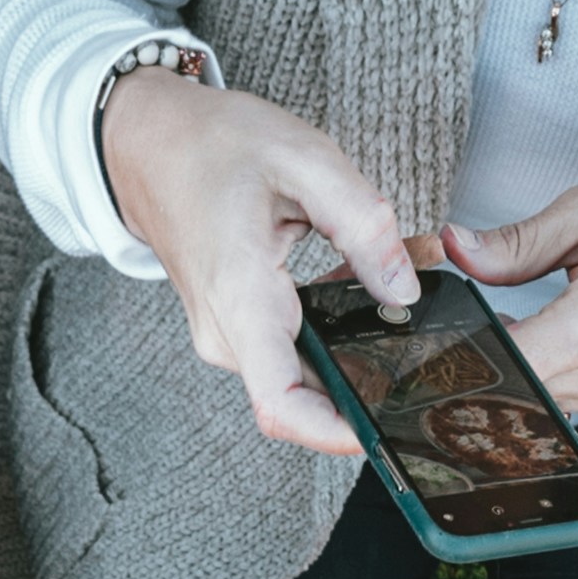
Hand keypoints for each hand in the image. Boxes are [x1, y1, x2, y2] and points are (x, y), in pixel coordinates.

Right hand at [97, 66, 419, 456]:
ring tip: (405, 285)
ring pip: (306, 372)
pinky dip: (336, 325)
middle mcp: (228, 333)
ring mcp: (230, 337)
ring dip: (358, 345)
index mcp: (239, 296)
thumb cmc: (211, 145)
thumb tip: (404, 292)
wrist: (147, 145)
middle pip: (306, 396)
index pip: (281, 405)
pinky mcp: (238, 329)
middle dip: (372, 373)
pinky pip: (294, 348)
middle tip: (429, 336)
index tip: (384, 430)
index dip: (336, 433)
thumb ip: (363, 224)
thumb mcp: (303, 159)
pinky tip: (367, 283)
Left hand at [450, 164, 577, 431]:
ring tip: (515, 322)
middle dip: (480, 357)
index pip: (503, 362)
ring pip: (533, 399)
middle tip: (462, 322)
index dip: (456, 353)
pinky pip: (563, 402)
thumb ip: (517, 242)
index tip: (425, 339)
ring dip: (513, 367)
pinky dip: (545, 375)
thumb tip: (455, 249)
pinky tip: (549, 340)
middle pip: (512, 386)